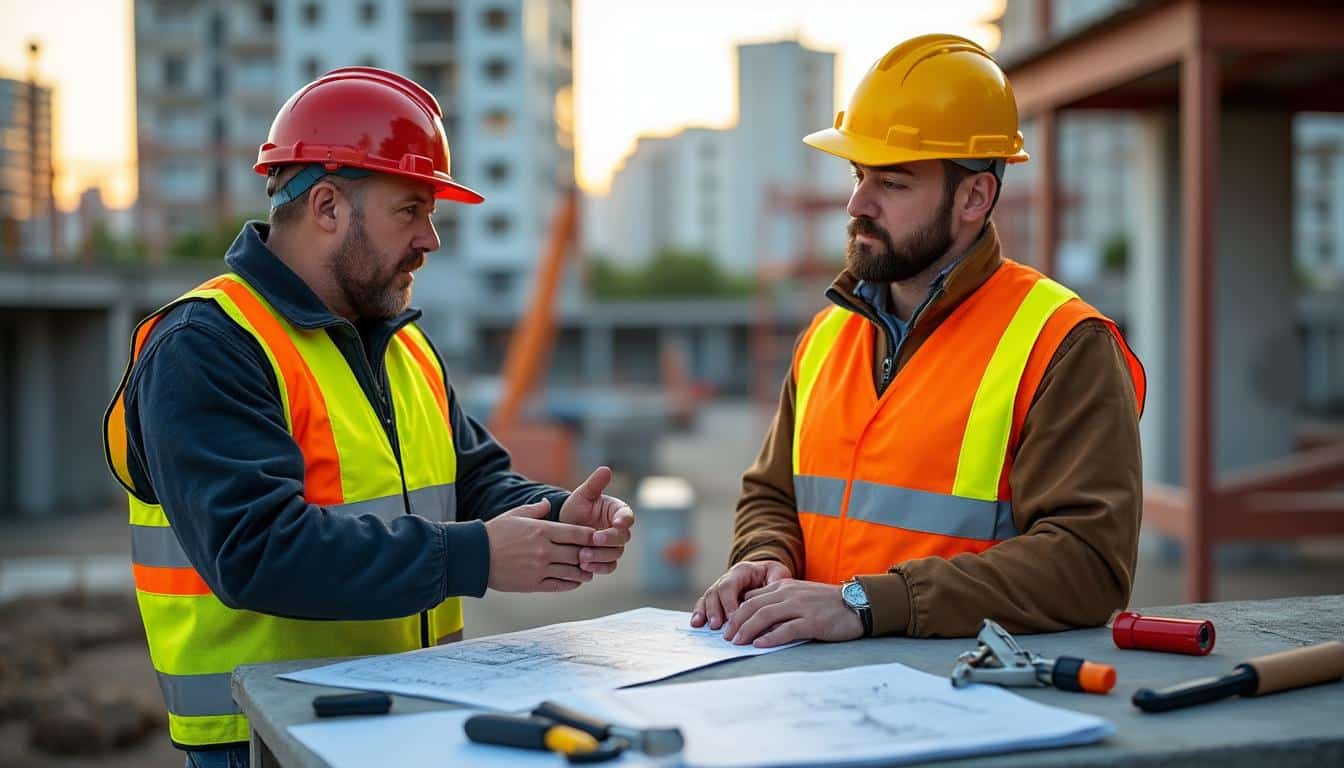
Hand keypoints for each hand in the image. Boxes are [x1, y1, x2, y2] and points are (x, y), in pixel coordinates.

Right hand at [484, 499, 595, 591]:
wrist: (475, 556)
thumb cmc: (494, 533)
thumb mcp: (515, 515)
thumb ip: (536, 509)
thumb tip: (548, 503)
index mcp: (542, 530)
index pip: (577, 533)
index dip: (591, 536)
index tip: (598, 537)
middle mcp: (544, 550)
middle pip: (578, 553)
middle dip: (590, 554)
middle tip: (597, 555)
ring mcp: (540, 568)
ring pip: (572, 572)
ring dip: (583, 571)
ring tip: (589, 571)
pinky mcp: (534, 584)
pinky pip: (559, 585)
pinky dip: (571, 584)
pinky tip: (575, 581)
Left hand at [557, 466, 634, 574]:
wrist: (563, 527)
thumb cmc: (576, 508)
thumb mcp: (582, 495)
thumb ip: (594, 484)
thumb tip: (605, 469)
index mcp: (618, 512)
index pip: (627, 516)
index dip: (624, 520)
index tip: (617, 523)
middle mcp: (619, 530)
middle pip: (622, 538)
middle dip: (608, 540)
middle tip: (593, 540)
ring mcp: (613, 547)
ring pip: (615, 554)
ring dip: (600, 556)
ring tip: (583, 556)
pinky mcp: (605, 560)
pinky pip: (608, 567)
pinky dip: (598, 568)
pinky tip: (585, 567)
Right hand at [690, 560, 790, 629]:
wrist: (768, 574)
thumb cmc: (774, 577)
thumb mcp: (779, 576)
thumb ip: (775, 585)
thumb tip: (771, 601)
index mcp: (742, 570)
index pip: (729, 585)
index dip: (728, 601)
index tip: (733, 617)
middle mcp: (727, 578)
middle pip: (715, 591)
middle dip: (715, 609)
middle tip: (718, 625)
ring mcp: (720, 588)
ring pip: (708, 598)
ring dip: (705, 613)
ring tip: (707, 626)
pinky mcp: (717, 599)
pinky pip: (704, 604)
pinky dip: (699, 613)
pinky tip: (697, 624)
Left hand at [721, 579, 863, 647]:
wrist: (857, 603)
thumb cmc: (827, 603)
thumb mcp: (799, 595)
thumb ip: (778, 600)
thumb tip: (754, 612)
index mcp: (784, 586)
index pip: (751, 597)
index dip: (735, 612)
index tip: (726, 626)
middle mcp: (789, 594)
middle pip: (753, 606)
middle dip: (735, 622)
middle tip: (726, 637)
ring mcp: (801, 607)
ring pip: (765, 615)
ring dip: (747, 629)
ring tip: (737, 642)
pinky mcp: (813, 621)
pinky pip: (786, 629)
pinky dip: (770, 637)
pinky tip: (759, 645)